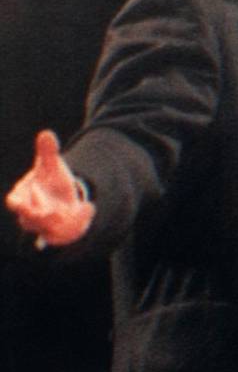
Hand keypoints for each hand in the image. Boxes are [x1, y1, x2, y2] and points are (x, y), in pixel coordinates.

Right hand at [5, 130, 94, 246]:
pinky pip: (63, 237)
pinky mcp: (59, 232)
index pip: (15, 202)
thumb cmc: (51, 179)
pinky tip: (88, 208)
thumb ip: (48, 152)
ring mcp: (45, 225)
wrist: (64, 194)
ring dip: (59, 226)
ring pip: (47, 232)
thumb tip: (47, 134)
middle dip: (41, 218)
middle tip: (56, 212)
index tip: (28, 199)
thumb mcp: (52, 165)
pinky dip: (75, 227)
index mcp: (23, 196)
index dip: (20, 203)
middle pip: (29, 222)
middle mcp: (31, 214)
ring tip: (74, 210)